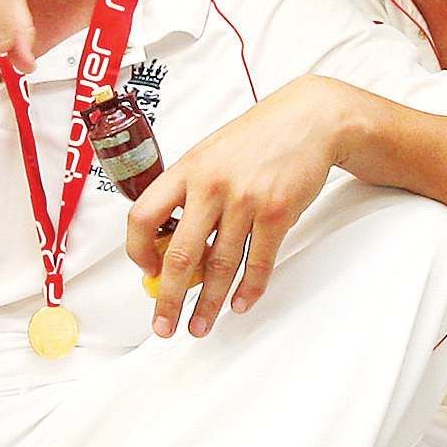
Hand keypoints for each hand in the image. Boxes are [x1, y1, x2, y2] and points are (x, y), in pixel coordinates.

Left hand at [125, 77, 341, 337]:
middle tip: (163, 326)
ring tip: (199, 327)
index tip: (144, 271)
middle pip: (179, 254)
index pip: (143, 215)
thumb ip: (189, 194)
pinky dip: (248, 290)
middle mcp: (211, 185)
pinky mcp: (277, 213)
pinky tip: (240, 304)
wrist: (308, 120)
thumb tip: (169, 244)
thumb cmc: (256, 139)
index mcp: (186, 170)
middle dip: (167, 299)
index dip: (137, 250)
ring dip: (208, 304)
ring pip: (219, 266)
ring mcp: (245, 200)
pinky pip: (258, 262)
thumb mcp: (209, 155)